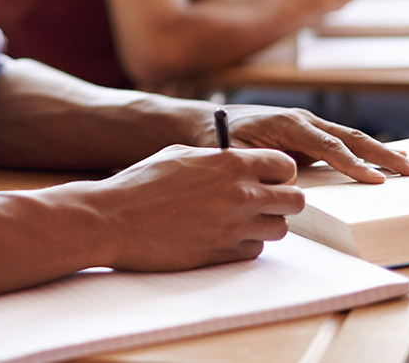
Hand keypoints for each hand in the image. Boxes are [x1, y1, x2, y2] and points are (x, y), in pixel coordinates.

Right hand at [88, 144, 303, 270]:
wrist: (114, 220)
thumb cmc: (140, 185)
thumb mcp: (180, 155)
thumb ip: (217, 158)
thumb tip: (235, 161)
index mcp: (230, 163)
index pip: (285, 166)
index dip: (279, 172)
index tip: (269, 176)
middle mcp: (240, 194)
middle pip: (295, 201)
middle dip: (282, 200)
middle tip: (264, 200)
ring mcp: (234, 227)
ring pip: (279, 228)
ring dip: (265, 223)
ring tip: (240, 219)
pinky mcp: (223, 254)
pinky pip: (254, 250)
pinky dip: (245, 244)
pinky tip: (222, 235)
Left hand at [223, 105, 408, 183]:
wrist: (209, 121)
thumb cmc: (220, 139)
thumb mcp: (233, 153)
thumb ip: (259, 166)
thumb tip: (289, 185)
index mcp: (286, 123)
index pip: (326, 145)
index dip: (350, 162)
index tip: (373, 180)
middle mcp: (303, 120)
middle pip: (349, 137)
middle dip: (381, 155)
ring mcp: (310, 126)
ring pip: (352, 138)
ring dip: (382, 152)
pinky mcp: (311, 136)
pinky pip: (344, 143)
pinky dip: (368, 151)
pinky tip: (390, 159)